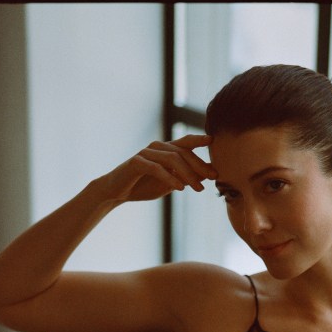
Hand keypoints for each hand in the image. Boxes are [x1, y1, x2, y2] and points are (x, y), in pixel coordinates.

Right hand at [99, 134, 216, 203]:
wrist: (117, 191)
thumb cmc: (144, 185)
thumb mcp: (170, 183)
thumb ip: (186, 177)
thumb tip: (207, 175)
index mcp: (165, 150)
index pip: (185, 142)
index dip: (198, 140)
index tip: (213, 141)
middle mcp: (156, 147)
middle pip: (182, 152)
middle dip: (199, 165)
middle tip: (213, 177)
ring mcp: (146, 153)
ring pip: (172, 159)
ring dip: (188, 174)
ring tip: (198, 189)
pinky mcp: (136, 162)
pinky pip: (156, 168)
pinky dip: (170, 178)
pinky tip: (180, 188)